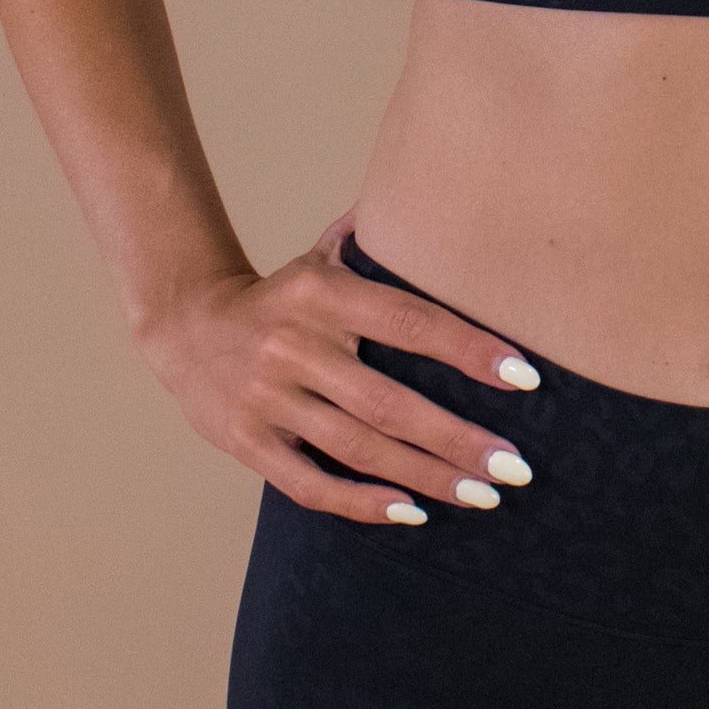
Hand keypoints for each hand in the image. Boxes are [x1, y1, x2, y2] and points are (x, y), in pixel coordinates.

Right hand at [136, 214, 542, 524]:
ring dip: (426, 476)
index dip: (469, 349)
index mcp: (322, 294)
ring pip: (359, 447)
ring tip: (483, 495)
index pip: (410, 322)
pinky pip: (310, 482)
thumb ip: (371, 240)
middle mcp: (297, 347)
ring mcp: (269, 398)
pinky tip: (411, 513)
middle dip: (458, 439)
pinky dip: (361, 503)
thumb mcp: (318, 258)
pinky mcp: (247, 442)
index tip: (524, 378)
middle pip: (390, 402)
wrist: (183, 324)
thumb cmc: (278, 296)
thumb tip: (432, 196)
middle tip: (516, 467)